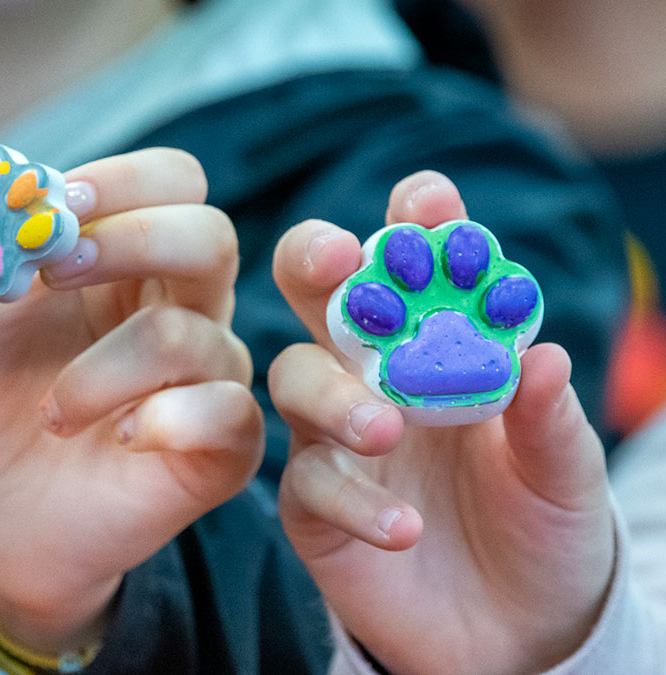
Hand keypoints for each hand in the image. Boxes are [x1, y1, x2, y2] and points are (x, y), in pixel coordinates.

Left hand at [0, 148, 263, 651]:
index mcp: (124, 260)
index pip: (170, 182)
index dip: (117, 182)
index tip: (46, 208)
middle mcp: (179, 307)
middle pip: (206, 235)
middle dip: (127, 241)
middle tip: (46, 272)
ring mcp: (206, 377)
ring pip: (194, 334)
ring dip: (104, 368)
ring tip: (50, 411)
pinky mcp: (221, 447)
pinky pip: (226, 413)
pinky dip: (163, 421)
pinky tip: (117, 440)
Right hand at [268, 171, 614, 673]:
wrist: (516, 634)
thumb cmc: (543, 531)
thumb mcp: (565, 475)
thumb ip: (550, 418)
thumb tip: (541, 353)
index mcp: (438, 347)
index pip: (414, 267)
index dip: (414, 224)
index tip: (427, 201)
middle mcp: (374, 377)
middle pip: (319, 297)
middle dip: (317, 263)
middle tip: (340, 260)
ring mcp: (335, 438)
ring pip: (295, 381)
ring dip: (333, 392)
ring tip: (386, 429)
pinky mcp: (314, 507)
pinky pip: (310, 485)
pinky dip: (353, 501)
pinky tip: (405, 527)